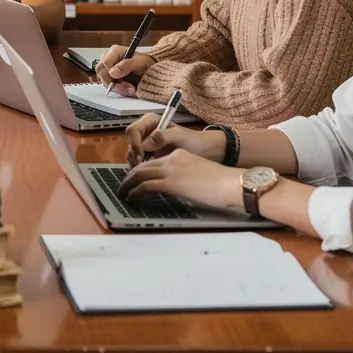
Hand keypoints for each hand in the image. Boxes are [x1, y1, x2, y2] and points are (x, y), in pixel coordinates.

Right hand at [94, 44, 153, 96]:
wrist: (151, 71)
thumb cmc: (146, 63)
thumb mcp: (140, 62)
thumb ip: (127, 65)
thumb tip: (113, 72)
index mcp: (115, 51)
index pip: (105, 63)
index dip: (110, 72)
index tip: (120, 80)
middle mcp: (110, 59)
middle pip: (102, 72)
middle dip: (113, 83)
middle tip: (127, 88)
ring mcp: (109, 69)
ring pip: (104, 80)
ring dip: (117, 88)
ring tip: (131, 90)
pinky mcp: (111, 78)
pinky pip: (109, 86)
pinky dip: (118, 90)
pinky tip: (127, 90)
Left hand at [118, 149, 241, 213]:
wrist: (230, 183)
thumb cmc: (221, 183)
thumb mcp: (198, 174)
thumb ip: (184, 177)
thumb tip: (178, 189)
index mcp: (179, 155)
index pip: (154, 161)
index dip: (142, 170)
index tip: (136, 178)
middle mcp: (172, 159)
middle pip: (143, 165)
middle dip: (130, 176)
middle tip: (123, 185)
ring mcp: (171, 170)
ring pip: (140, 174)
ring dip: (128, 184)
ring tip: (122, 192)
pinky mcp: (171, 182)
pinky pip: (146, 185)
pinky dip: (135, 191)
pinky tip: (131, 197)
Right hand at [125, 112, 226, 166]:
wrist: (207, 152)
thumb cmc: (196, 141)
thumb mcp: (181, 137)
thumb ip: (164, 136)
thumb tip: (147, 142)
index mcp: (151, 122)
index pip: (133, 130)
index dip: (134, 143)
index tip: (141, 155)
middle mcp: (146, 131)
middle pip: (130, 142)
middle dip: (134, 154)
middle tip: (141, 166)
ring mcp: (147, 144)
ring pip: (132, 153)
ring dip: (136, 162)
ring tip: (146, 171)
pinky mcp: (150, 155)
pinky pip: (139, 161)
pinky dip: (141, 167)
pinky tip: (148, 173)